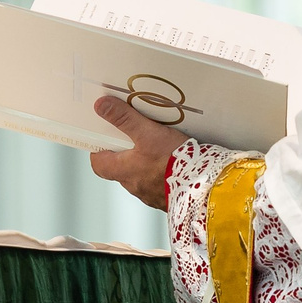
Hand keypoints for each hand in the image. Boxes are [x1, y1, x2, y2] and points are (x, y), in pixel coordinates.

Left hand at [87, 95, 189, 210]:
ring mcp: (151, 193)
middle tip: (133, 134)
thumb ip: (124, 118)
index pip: (98, 163)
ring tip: (157, 144)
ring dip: (145, 161)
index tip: (103, 136)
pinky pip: (160, 181)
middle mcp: (134, 185)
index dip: (99, 149)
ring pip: (141, 174)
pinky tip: (174, 159)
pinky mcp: (168, 196)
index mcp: (123, 171)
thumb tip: (100, 106)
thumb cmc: (173, 162)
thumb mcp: (147, 133)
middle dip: (125, 151)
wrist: (202, 187)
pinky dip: (162, 170)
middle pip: (120, 167)